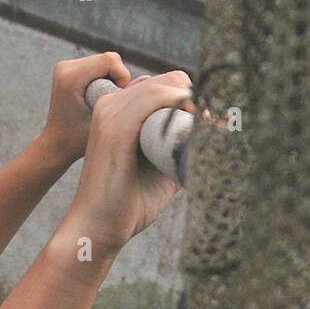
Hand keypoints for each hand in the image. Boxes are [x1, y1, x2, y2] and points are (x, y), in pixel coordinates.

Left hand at [38, 52, 131, 166]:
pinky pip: (99, 66)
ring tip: (105, 103)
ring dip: (113, 80)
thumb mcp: (107, 120)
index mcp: (70, 77)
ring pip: (106, 61)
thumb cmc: (78, 140)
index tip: (117, 100)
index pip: (110, 60)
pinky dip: (106, 79)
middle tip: (112, 103)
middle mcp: (65, 67)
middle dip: (118, 79)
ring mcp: (65, 66)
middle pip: (109, 58)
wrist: (56, 145)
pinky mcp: (69, 69)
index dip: (122, 78)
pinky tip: (100, 98)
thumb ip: (126, 99)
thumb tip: (148, 79)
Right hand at [61, 70, 194, 260]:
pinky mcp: (115, 126)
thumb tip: (211, 134)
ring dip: (193, 104)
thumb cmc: (127, 204)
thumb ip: (178, 149)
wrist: (97, 228)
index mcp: (118, 112)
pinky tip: (193, 123)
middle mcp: (112, 105)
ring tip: (206, 130)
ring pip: (164, 84)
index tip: (210, 125)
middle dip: (196, 100)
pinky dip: (180, 104)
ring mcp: (111, 112)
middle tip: (212, 128)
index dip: (191, 100)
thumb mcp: (160, 170)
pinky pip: (155, 97)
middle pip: (168, 79)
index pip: (163, 85)